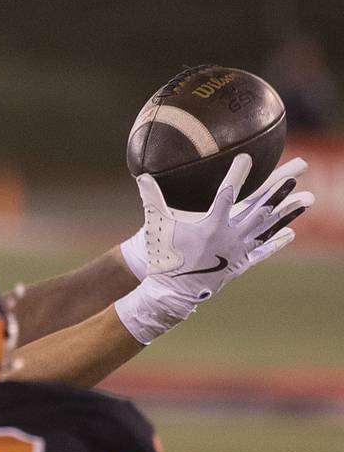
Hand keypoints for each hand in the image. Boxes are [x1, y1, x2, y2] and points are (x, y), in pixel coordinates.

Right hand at [115, 154, 313, 343]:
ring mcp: (238, 251)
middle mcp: (230, 236)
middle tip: (300, 167)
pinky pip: (263, 250)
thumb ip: (152, 199)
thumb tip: (142, 175)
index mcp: (210, 225)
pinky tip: (291, 232)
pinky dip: (276, 241)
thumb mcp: (156, 225)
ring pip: (268, 226)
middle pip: (261, 206)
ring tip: (308, 197)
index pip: (227, 195)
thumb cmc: (163, 256)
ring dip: (289, 210)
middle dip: (281, 185)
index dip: (236, 176)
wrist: (172, 292)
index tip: (247, 159)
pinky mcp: (240, 264)